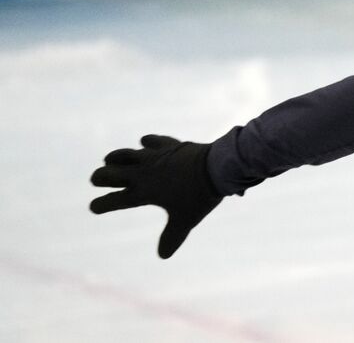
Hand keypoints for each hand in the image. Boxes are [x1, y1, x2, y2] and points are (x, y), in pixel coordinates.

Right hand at [89, 134, 222, 258]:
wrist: (216, 168)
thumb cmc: (199, 196)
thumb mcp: (185, 220)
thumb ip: (172, 237)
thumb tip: (163, 256)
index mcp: (144, 192)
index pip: (115, 200)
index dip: (102, 204)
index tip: (94, 207)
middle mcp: (144, 173)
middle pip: (112, 173)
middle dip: (102, 177)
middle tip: (96, 179)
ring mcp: (155, 156)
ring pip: (127, 153)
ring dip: (116, 157)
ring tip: (109, 159)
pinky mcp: (169, 145)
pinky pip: (153, 141)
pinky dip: (147, 142)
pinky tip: (144, 142)